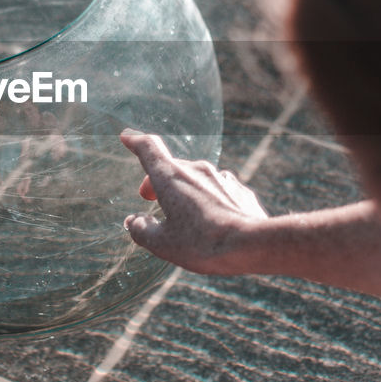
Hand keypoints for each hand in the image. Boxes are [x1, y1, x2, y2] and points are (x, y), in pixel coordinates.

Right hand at [119, 129, 266, 273]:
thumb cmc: (203, 244)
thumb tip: (133, 222)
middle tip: (149, 198)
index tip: (127, 136)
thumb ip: (141, 230)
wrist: (253, 244)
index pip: (149, 149)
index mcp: (171, 178)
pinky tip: (212, 221)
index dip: (135, 141)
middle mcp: (197, 170)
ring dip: (185, 191)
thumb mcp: (163, 244)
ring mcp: (222, 178)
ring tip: (183, 217)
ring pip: (196, 178)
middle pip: (171, 168)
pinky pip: (218, 190)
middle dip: (157, 181)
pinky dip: (208, 199)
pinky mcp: (240, 190)